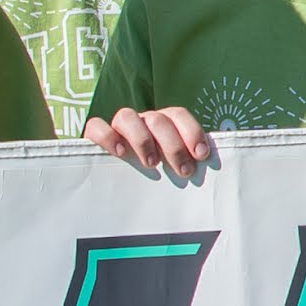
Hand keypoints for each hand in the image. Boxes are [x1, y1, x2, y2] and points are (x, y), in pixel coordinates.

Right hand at [86, 106, 212, 179]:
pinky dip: (107, 136)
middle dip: (173, 145)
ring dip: (142, 139)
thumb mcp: (173, 170)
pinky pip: (96, 126)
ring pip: (127, 116)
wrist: (116, 190)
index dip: (192, 131)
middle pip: (158, 119)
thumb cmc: (154, 177)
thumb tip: (212, 168)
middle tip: (184, 171)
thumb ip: (187, 165)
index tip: (201, 155)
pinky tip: (120, 153)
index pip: (179, 115)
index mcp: (163, 124)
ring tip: (151, 164)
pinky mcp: (94, 137)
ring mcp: (118, 127)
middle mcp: (142, 121)